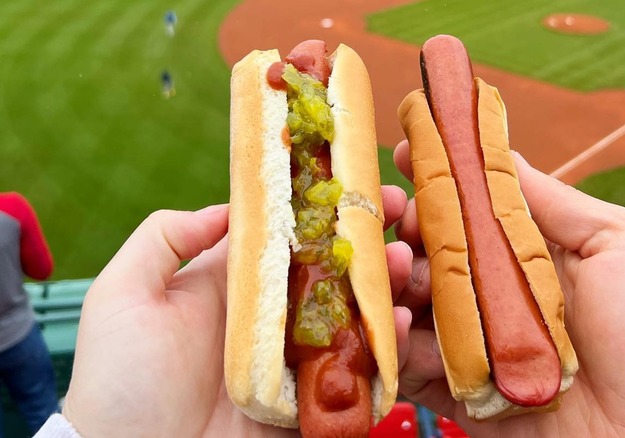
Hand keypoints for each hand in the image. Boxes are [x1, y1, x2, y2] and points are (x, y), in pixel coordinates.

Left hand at [62, 186, 412, 437]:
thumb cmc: (119, 380)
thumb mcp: (122, 295)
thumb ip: (164, 239)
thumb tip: (228, 207)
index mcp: (234, 288)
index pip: (286, 237)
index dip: (319, 207)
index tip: (350, 177)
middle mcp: (270, 319)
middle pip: (329, 271)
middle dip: (365, 239)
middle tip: (394, 212)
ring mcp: (294, 361)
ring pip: (351, 315)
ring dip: (382, 284)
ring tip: (404, 260)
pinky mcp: (310, 401)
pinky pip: (355, 373)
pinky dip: (382, 346)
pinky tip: (399, 318)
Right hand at [392, 140, 624, 436]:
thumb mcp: (618, 242)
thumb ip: (551, 201)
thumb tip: (497, 150)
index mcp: (524, 254)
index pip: (465, 210)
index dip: (434, 180)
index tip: (410, 152)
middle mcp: (493, 295)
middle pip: (427, 254)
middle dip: (400, 228)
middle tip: (392, 213)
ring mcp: (475, 343)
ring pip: (410, 306)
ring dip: (391, 280)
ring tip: (394, 263)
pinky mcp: (463, 393)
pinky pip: (413, 367)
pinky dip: (396, 343)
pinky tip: (401, 321)